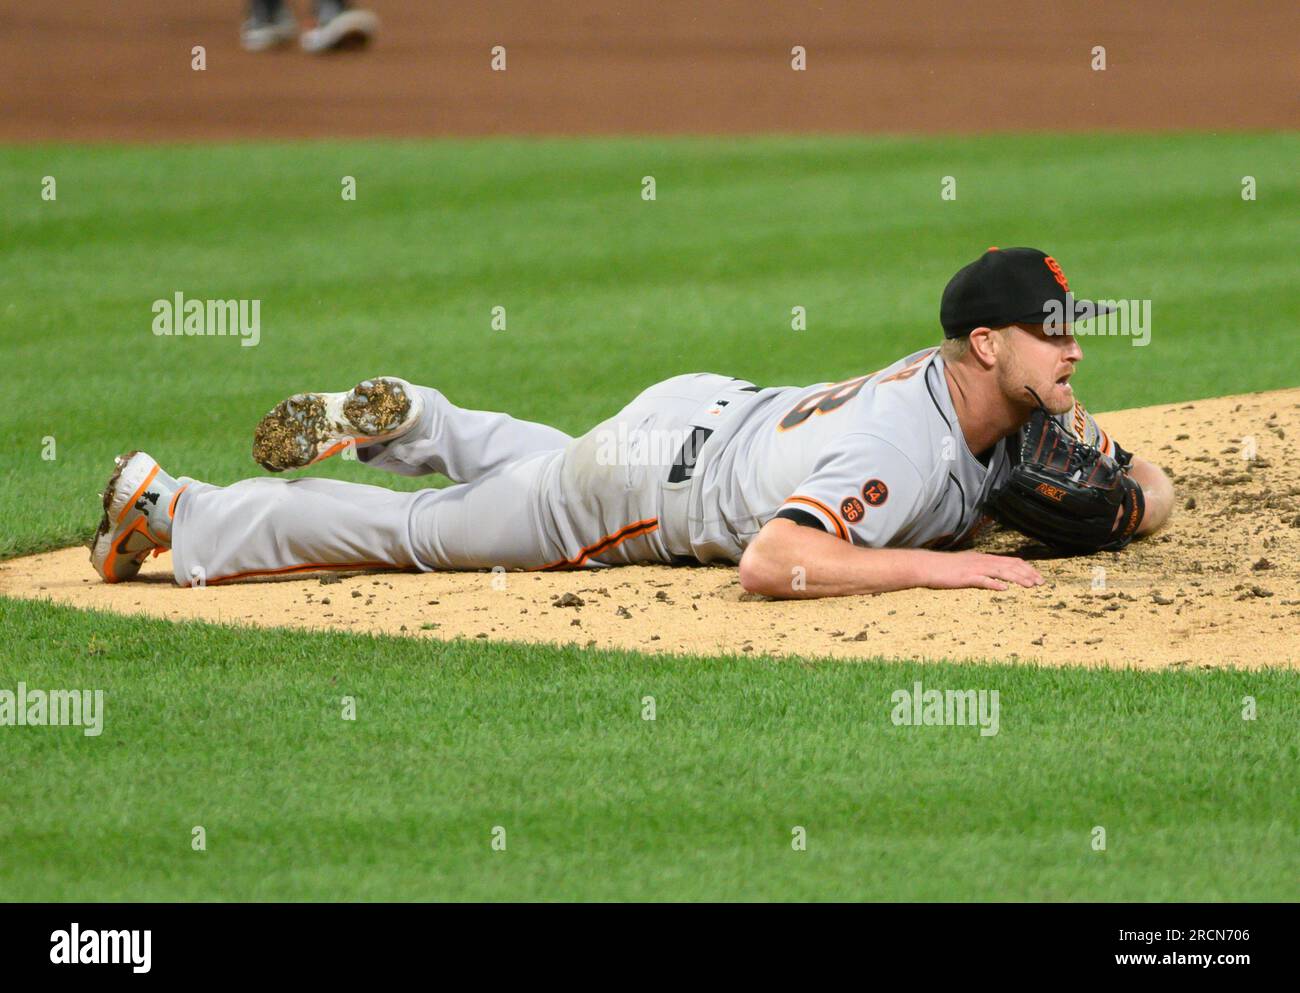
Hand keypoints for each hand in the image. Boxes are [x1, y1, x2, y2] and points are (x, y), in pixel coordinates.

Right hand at [921, 550, 1043, 591]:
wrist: (926, 566)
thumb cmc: (944, 569)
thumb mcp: (967, 568)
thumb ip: (983, 574)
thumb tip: (999, 582)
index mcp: (983, 558)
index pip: (1010, 561)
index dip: (1026, 568)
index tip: (1037, 576)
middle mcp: (982, 561)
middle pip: (1010, 565)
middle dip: (1028, 573)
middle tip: (1041, 583)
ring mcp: (974, 568)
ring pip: (1001, 571)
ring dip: (1017, 578)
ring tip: (1030, 585)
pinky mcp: (965, 577)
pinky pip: (982, 580)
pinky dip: (994, 584)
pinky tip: (1004, 589)